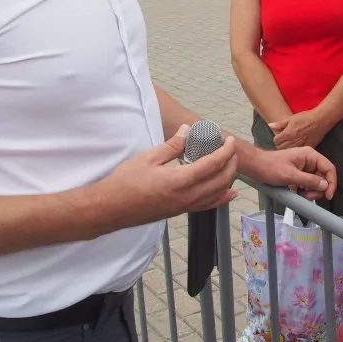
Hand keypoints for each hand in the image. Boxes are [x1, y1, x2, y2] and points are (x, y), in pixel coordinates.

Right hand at [96, 125, 237, 229]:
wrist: (112, 208)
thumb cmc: (126, 182)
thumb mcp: (149, 157)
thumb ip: (172, 145)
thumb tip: (188, 130)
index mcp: (180, 181)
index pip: (213, 164)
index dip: (225, 151)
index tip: (229, 139)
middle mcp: (187, 196)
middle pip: (221, 179)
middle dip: (231, 163)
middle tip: (230, 148)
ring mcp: (185, 206)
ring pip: (217, 193)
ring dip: (228, 178)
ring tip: (230, 163)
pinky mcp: (180, 211)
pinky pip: (208, 205)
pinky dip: (222, 197)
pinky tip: (229, 193)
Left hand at [239, 145, 337, 200]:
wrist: (256, 166)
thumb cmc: (271, 167)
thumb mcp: (291, 175)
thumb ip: (309, 180)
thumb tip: (325, 185)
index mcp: (310, 155)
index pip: (329, 168)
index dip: (331, 182)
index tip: (328, 196)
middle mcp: (309, 160)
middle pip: (323, 176)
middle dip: (319, 189)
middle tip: (308, 197)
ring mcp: (304, 166)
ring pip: (316, 181)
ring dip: (312, 190)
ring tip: (301, 195)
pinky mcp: (299, 173)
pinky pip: (308, 183)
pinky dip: (306, 189)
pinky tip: (298, 192)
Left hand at [270, 109, 331, 150]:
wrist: (321, 120)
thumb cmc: (306, 117)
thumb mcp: (291, 118)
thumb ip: (280, 124)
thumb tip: (270, 126)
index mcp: (288, 133)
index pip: (276, 141)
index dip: (277, 139)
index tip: (280, 137)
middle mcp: (293, 141)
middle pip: (280, 148)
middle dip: (281, 145)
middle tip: (284, 142)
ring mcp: (300, 146)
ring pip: (289, 152)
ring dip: (287, 149)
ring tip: (290, 146)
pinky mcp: (308, 148)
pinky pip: (299, 153)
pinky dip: (296, 151)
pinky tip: (297, 148)